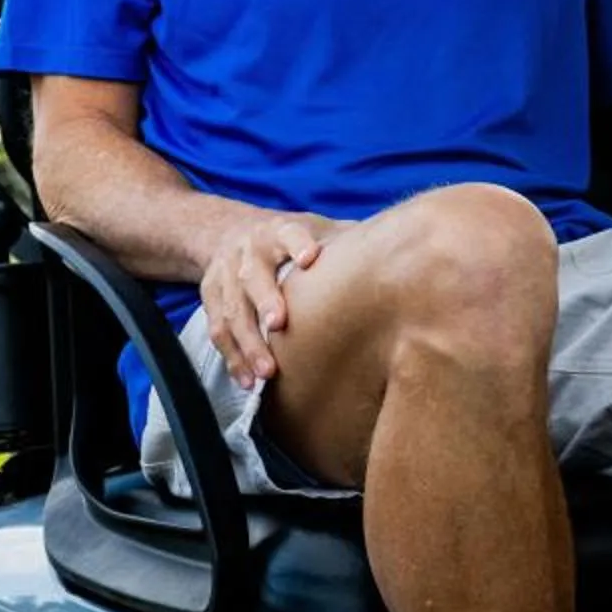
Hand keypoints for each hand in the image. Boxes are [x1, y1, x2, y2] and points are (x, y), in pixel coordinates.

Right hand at [197, 210, 349, 383]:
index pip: (289, 232)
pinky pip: (217, 331)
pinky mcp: (209, 297)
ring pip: (232, 311)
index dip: (299, 242)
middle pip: (253, 276)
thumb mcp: (317, 229)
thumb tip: (401, 248)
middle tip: (280, 325)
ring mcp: (225, 275)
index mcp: (279, 230)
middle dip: (265, 300)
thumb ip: (349, 240)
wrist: (230, 232)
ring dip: (248, 343)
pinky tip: (247, 381)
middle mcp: (248, 251)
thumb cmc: (290, 238)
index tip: (311, 257)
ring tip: (266, 373)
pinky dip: (232, 358)